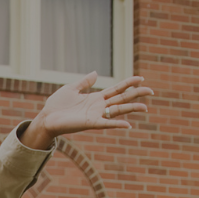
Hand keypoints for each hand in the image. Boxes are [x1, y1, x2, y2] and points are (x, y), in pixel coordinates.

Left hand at [22, 73, 152, 148]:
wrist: (47, 118)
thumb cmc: (57, 105)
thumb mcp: (71, 89)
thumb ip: (85, 82)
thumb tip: (96, 73)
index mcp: (96, 98)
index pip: (117, 89)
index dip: (128, 83)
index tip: (141, 78)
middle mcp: (99, 107)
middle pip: (122, 98)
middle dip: (136, 94)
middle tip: (151, 91)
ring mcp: (96, 115)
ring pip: (118, 110)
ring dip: (132, 109)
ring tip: (146, 107)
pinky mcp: (90, 123)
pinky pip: (106, 123)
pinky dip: (117, 124)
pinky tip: (128, 124)